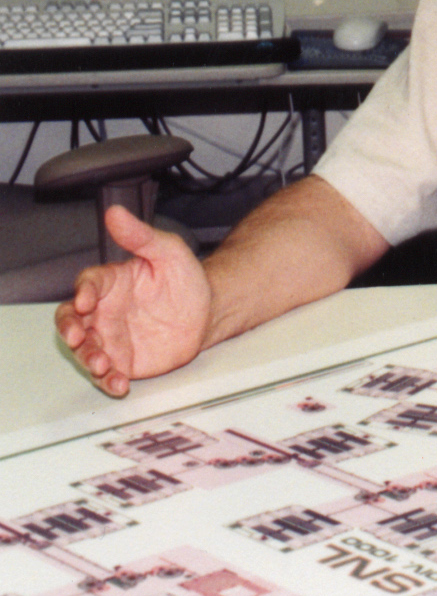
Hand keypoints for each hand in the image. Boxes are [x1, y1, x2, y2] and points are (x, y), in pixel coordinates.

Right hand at [55, 206, 212, 396]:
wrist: (208, 312)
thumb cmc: (185, 280)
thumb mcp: (169, 251)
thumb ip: (141, 236)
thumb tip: (116, 213)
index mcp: (110, 282)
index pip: (87, 284)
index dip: (83, 292)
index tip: (86, 300)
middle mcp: (104, 311)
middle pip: (73, 320)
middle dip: (70, 330)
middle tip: (78, 337)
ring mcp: (111, 337)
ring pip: (86, 349)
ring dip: (88, 358)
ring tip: (102, 364)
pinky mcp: (124, 360)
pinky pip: (109, 373)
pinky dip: (109, 380)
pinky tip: (118, 383)